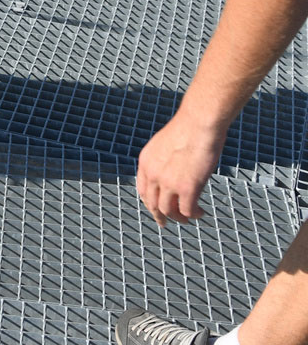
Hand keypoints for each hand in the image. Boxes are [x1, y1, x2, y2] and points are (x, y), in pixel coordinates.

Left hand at [136, 107, 225, 226]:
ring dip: (178, 217)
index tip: (155, 209)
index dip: (149, 202)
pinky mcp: (187, 188)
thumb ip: (163, 159)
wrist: (199, 122)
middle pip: (153, 204)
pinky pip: (188, 211)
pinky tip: (200, 213)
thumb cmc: (189, 127)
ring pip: (169, 211)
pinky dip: (194, 215)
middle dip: (160, 216)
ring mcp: (169, 183)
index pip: (143, 190)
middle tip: (165, 223)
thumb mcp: (165, 143)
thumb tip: (172, 170)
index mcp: (146, 162)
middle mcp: (153, 174)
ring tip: (187, 218)